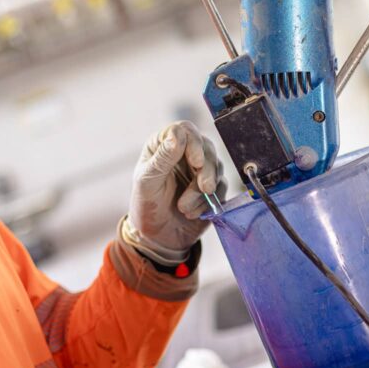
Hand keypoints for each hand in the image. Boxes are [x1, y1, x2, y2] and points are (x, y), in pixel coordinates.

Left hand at [123, 121, 226, 264]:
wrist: (158, 237)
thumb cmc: (146, 206)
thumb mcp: (147, 182)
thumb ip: (162, 158)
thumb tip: (177, 135)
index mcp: (164, 145)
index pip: (185, 130)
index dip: (194, 143)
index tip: (196, 162)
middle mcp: (184, 153)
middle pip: (206, 148)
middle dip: (206, 170)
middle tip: (204, 188)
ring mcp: (200, 170)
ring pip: (216, 167)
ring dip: (203, 190)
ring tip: (184, 208)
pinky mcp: (213, 187)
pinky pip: (222, 188)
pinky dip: (208, 202)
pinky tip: (192, 213)